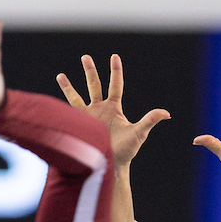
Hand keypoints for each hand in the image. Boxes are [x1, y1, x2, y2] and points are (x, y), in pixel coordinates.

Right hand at [56, 54, 169, 170]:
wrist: (111, 164)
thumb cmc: (126, 150)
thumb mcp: (139, 133)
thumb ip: (150, 120)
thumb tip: (166, 113)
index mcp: (114, 108)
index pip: (115, 85)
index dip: (115, 71)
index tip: (114, 56)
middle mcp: (100, 109)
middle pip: (94, 85)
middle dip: (90, 71)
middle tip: (85, 56)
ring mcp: (89, 117)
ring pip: (77, 97)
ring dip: (69, 86)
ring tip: (60, 75)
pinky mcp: (80, 125)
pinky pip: (69, 112)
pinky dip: (62, 105)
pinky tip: (53, 102)